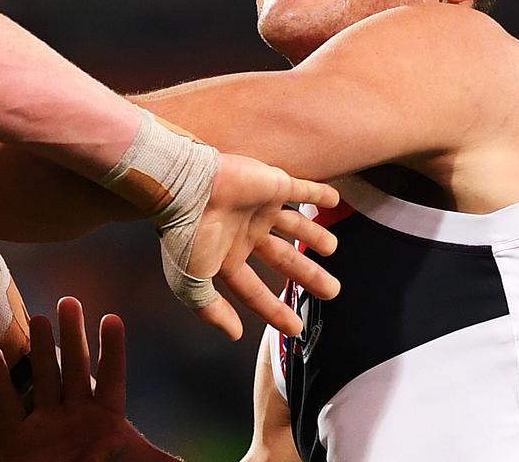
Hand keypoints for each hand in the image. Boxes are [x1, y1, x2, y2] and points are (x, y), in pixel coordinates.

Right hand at [0, 297, 176, 461]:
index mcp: (106, 423)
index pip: (112, 378)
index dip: (112, 350)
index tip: (112, 318)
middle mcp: (75, 417)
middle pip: (74, 368)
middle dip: (73, 335)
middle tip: (70, 301)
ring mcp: (45, 426)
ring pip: (42, 378)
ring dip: (39, 349)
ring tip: (38, 317)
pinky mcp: (17, 441)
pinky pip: (7, 405)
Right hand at [188, 154, 340, 340]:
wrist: (185, 188)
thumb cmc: (185, 233)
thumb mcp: (191, 281)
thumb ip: (210, 309)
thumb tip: (233, 333)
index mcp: (226, 257)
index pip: (255, 290)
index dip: (274, 310)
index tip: (295, 327)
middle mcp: (244, 233)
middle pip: (284, 259)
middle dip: (308, 275)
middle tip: (331, 291)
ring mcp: (259, 208)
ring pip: (294, 226)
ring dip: (314, 236)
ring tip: (332, 247)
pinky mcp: (271, 184)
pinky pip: (302, 188)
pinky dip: (318, 193)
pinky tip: (333, 200)